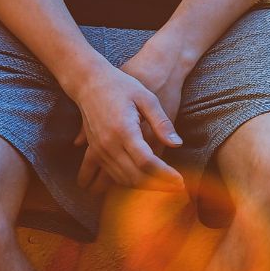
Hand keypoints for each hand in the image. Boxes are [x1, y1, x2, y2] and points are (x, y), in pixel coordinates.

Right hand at [67, 61, 184, 192]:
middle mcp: (109, 144)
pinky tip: (141, 185)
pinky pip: (108, 175)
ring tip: (163, 187)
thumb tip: (177, 144)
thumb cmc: (122, 85)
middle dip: (158, 186)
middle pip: (134, 176)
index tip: (180, 180)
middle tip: (177, 188)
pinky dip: (125, 183)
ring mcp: (99, 150)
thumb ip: (162, 122)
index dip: (165, 175)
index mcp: (124, 130)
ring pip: (121, 179)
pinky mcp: (94, 152)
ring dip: (143, 188)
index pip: (147, 162)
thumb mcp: (147, 98)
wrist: (89, 82)